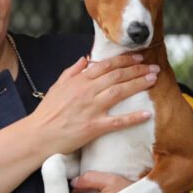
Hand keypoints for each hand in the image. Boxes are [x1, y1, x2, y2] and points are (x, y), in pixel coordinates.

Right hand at [29, 54, 158, 156]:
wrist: (38, 135)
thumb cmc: (47, 112)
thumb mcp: (57, 86)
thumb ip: (72, 71)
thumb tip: (85, 59)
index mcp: (79, 81)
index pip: (106, 65)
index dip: (125, 60)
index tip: (139, 57)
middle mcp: (86, 91)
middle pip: (117, 76)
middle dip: (137, 69)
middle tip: (154, 67)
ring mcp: (91, 109)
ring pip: (119, 92)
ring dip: (138, 84)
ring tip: (153, 80)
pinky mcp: (93, 127)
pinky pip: (117, 121)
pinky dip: (133, 117)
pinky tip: (147, 114)